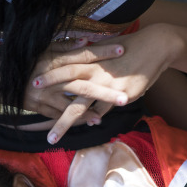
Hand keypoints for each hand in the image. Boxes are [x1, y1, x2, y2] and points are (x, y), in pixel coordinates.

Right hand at [22, 37, 124, 128]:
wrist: (0, 79)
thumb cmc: (25, 61)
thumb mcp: (43, 49)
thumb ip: (64, 47)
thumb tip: (85, 42)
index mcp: (55, 60)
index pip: (83, 55)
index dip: (102, 53)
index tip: (122, 51)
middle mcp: (53, 78)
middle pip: (82, 85)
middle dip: (104, 93)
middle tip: (124, 98)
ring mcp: (46, 95)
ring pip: (71, 105)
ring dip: (90, 113)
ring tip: (105, 118)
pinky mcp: (40, 107)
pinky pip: (60, 115)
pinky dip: (75, 119)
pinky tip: (90, 121)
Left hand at [32, 25, 179, 143]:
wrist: (156, 47)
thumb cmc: (129, 48)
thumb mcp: (106, 51)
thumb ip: (89, 59)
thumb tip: (75, 62)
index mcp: (90, 59)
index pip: (64, 65)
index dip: (48, 73)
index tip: (32, 82)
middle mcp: (94, 72)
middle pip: (67, 82)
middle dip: (48, 90)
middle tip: (31, 99)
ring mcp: (105, 86)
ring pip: (80, 108)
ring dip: (63, 124)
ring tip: (51, 139)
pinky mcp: (118, 96)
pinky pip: (101, 112)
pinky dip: (93, 120)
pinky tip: (87, 128)